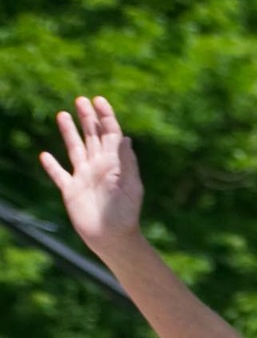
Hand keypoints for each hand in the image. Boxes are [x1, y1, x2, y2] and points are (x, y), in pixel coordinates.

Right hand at [38, 96, 144, 250]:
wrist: (113, 237)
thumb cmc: (125, 213)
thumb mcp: (130, 185)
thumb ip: (126, 161)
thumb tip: (125, 137)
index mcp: (114, 164)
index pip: (110, 134)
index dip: (105, 117)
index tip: (99, 100)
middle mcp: (99, 167)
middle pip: (92, 137)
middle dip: (87, 118)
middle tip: (81, 100)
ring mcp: (84, 177)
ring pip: (75, 149)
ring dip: (69, 132)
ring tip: (63, 114)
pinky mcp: (71, 190)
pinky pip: (59, 174)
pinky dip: (51, 166)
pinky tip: (45, 155)